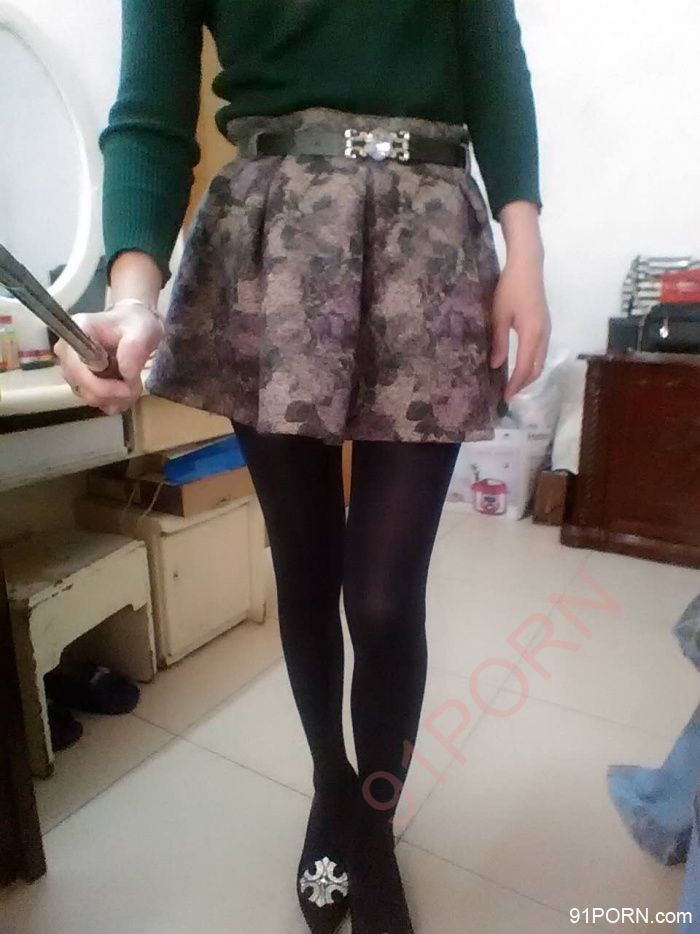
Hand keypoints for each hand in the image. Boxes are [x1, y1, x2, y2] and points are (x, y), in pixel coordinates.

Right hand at [54, 305, 163, 414]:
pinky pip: (94, 399)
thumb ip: (134, 350)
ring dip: (115, 397)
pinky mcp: (78, 380)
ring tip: (133, 384)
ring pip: (89, 397)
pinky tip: (125, 391)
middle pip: (83, 387)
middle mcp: (66, 350)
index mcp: (77, 332)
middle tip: (136, 386)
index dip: (102, 386)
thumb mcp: (144, 331)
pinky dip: (112, 400)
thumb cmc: (136, 325)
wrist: (133, 327)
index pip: (78, 370)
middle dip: (114, 394)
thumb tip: (125, 375)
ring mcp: (70, 367)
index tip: (127, 387)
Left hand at [489, 258, 550, 400]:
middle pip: (537, 368)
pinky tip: (521, 364)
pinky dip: (532, 363)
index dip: (516, 384)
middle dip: (524, 383)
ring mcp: (547, 330)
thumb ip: (499, 342)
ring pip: (541, 360)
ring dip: (529, 374)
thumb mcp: (499, 316)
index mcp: (532, 335)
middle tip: (509, 394)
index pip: (525, 367)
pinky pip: (541, 351)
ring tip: (514, 383)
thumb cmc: (510, 289)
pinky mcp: (545, 325)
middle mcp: (544, 335)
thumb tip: (496, 366)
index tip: (505, 397)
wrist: (528, 266)